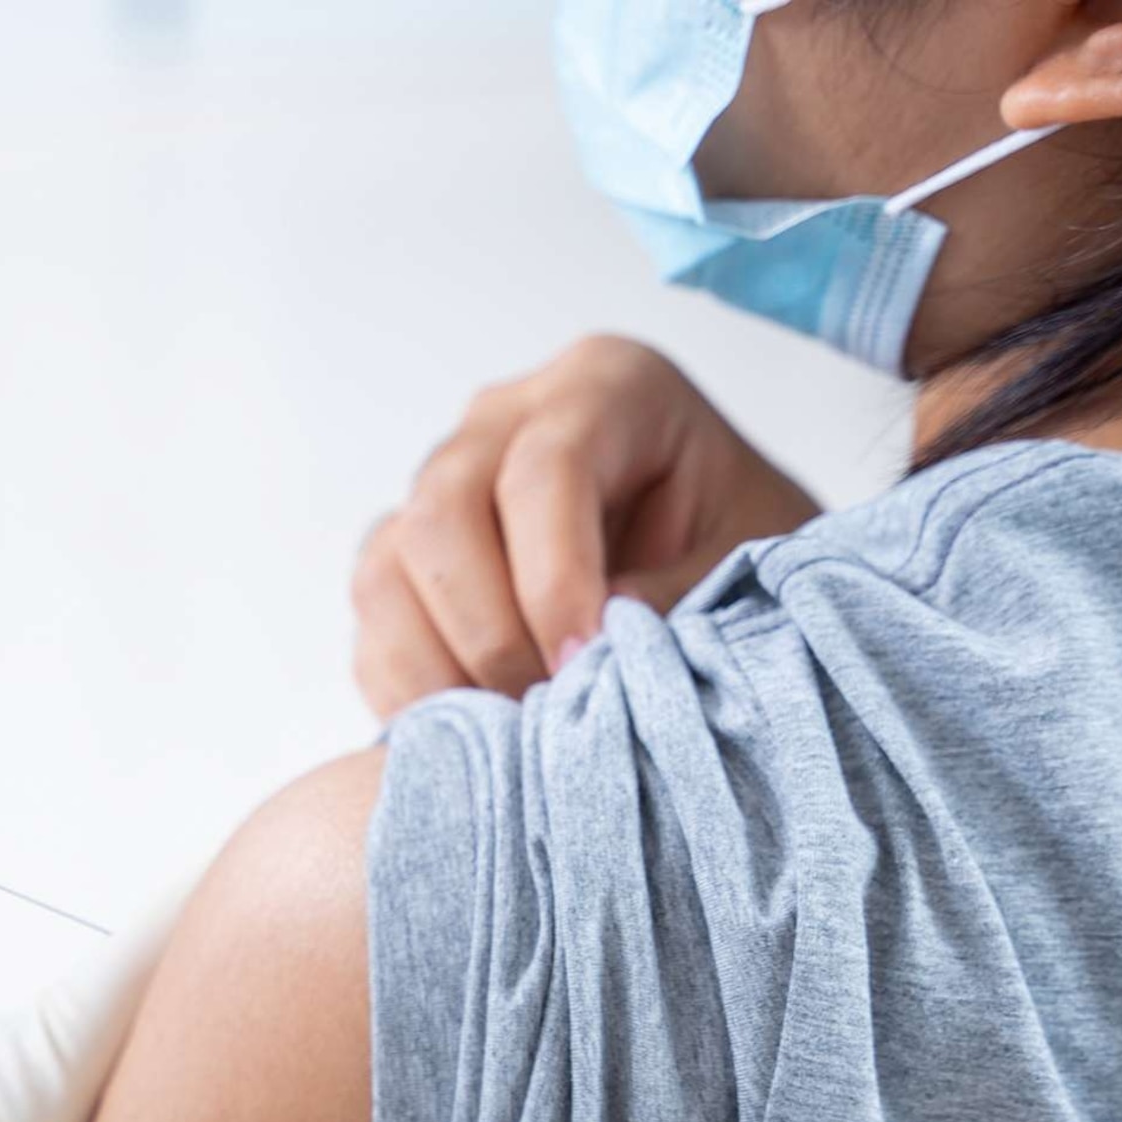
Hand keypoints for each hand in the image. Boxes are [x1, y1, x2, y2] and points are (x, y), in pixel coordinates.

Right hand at [350, 337, 818, 720]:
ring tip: (512, 732)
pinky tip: (476, 734)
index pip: (545, 468)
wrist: (722, 570)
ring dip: (439, 667)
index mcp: (607, 386)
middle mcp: (504, 421)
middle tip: (548, 707)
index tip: (584, 662)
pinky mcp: (406, 561)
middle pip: (443, 511)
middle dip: (489, 629)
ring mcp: (441, 488)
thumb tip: (579, 647)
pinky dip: (411, 692)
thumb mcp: (748, 561)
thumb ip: (675, 594)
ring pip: (388, 569)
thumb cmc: (743, 549)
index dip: (553, 577)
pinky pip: (374, 625)